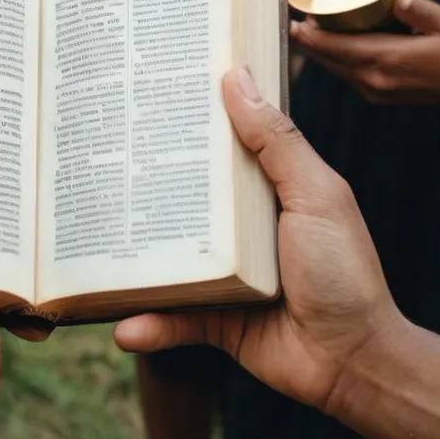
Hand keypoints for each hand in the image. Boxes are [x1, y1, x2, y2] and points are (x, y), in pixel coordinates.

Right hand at [115, 68, 399, 409]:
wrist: (354, 361)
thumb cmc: (345, 272)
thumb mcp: (315, 195)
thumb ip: (276, 142)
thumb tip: (236, 77)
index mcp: (266, 189)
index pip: (220, 144)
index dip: (187, 119)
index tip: (145, 88)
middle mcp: (241, 229)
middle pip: (181, 198)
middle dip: (139, 184)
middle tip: (95, 157)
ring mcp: (223, 274)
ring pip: (164, 259)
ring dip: (129, 258)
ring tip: (85, 245)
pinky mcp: (213, 320)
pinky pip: (170, 320)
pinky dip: (147, 324)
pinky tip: (124, 327)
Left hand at [294, 0, 439, 110]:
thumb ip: (420, 9)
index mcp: (389, 61)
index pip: (338, 47)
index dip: (312, 35)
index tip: (293, 19)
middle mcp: (377, 80)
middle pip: (329, 60)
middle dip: (309, 41)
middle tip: (291, 18)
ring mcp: (378, 91)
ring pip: (336, 70)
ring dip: (320, 51)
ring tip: (305, 28)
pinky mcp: (382, 95)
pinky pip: (348, 75)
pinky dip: (335, 60)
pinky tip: (330, 45)